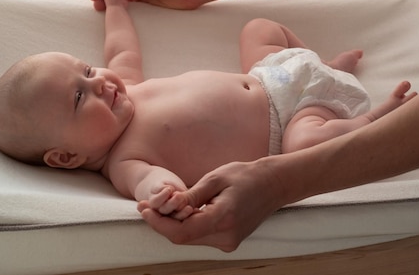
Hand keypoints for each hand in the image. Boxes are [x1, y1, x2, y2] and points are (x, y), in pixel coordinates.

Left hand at [137, 160, 285, 251]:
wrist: (275, 184)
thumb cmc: (246, 176)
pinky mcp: (230, 241)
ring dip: (173, 225)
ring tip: (158, 207)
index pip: (182, 233)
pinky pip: (202, 236)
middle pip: (184, 238)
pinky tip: (180, 212)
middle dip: (162, 223)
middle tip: (144, 206)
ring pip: (192, 239)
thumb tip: (168, 205)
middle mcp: (226, 237)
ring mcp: (230, 242)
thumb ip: (192, 195)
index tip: (143, 209)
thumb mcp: (216, 178)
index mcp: (223, 219)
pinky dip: (188, 226)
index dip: (159, 223)